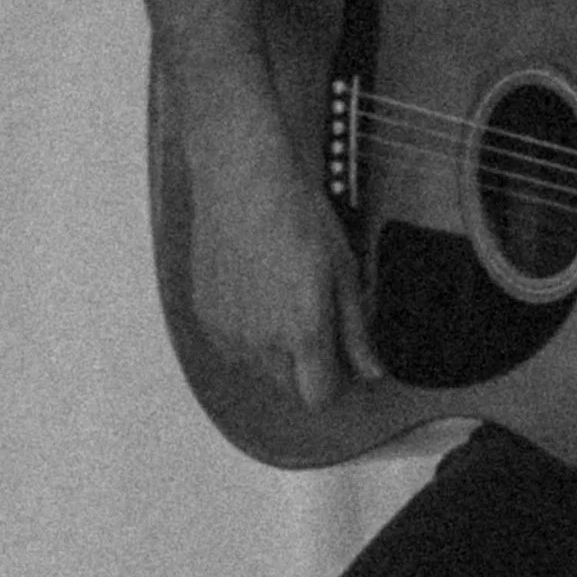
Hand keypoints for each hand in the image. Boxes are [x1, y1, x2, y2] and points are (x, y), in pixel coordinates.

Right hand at [181, 94, 384, 412]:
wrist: (243, 179)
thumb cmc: (298, 216)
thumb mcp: (343, 270)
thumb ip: (355, 330)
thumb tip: (371, 372)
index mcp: (302, 332)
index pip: (319, 397)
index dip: (335, 381)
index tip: (342, 358)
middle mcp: (260, 342)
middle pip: (289, 387)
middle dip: (306, 364)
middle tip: (314, 314)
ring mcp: (227, 331)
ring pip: (258, 368)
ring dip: (274, 348)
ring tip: (282, 294)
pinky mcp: (205, 317)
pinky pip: (231, 346)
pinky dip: (246, 331)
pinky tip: (256, 290)